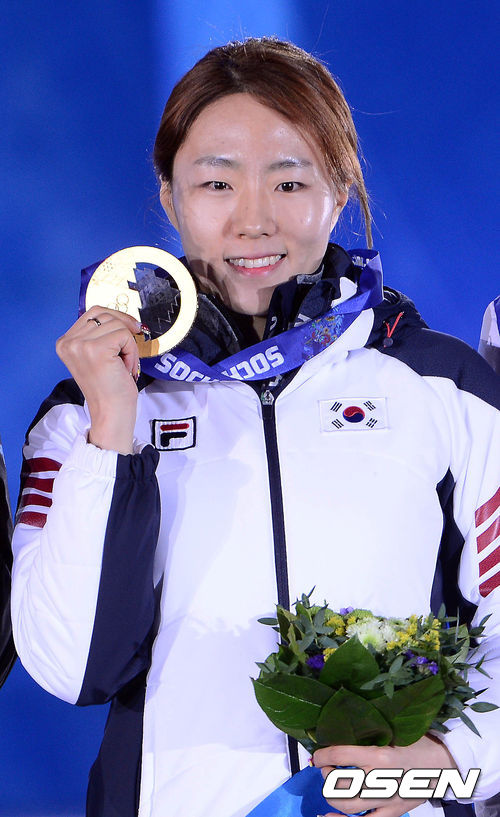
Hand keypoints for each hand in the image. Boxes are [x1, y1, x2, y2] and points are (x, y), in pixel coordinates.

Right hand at [56, 306, 141, 452]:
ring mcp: (80, 345)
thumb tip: (125, 316)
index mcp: (65, 342)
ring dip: (128, 345)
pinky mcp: (96, 349)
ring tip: (122, 365)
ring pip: (117, 325)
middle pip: (106, 315)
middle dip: (123, 333)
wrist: (110, 413)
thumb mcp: (97, 355)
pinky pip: (125, 335)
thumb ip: (100, 334)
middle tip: (126, 355)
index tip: (130, 330)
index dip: (116, 318)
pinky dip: (131, 351)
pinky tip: (125, 367)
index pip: (93, 312)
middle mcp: (68, 342)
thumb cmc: (109, 388)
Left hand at [312, 735, 456, 816]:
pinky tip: (328, 816)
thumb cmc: (419, 744)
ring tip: (329, 786)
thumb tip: (341, 733)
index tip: (317, 755)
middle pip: (340, 783)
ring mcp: (387, 800)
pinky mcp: (393, 812)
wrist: (445, 764)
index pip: (341, 756)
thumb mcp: (394, 734)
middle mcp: (381, 780)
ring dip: (331, 795)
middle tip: (326, 767)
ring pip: (348, 805)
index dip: (323, 755)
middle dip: (327, 775)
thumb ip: (370, 738)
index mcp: (381, 756)